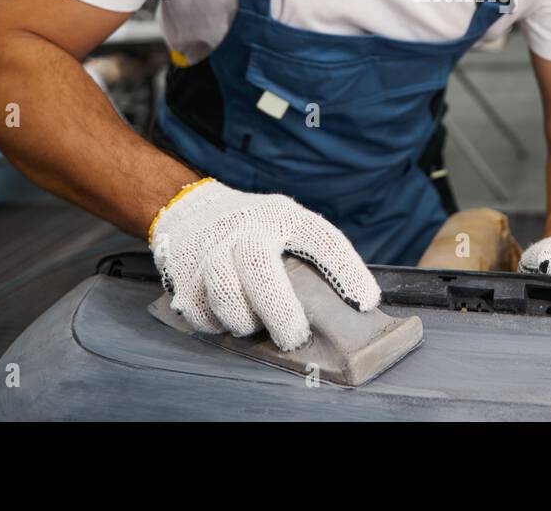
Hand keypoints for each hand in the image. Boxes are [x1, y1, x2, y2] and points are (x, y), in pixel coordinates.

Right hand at [149, 179, 380, 350]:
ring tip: (255, 323)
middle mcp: (245, 229)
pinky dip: (219, 324)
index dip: (347, 271)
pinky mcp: (184, 277)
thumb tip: (352, 308)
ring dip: (245, 322)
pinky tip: (228, 313)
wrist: (193, 212)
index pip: (321, 239)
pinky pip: (203, 315)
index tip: (366, 303)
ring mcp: (211, 251)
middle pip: (261, 271)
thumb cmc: (255, 227)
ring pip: (227, 298)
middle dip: (281, 312)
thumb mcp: (286, 224)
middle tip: (296, 338)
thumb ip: (311, 256)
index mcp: (282, 216)